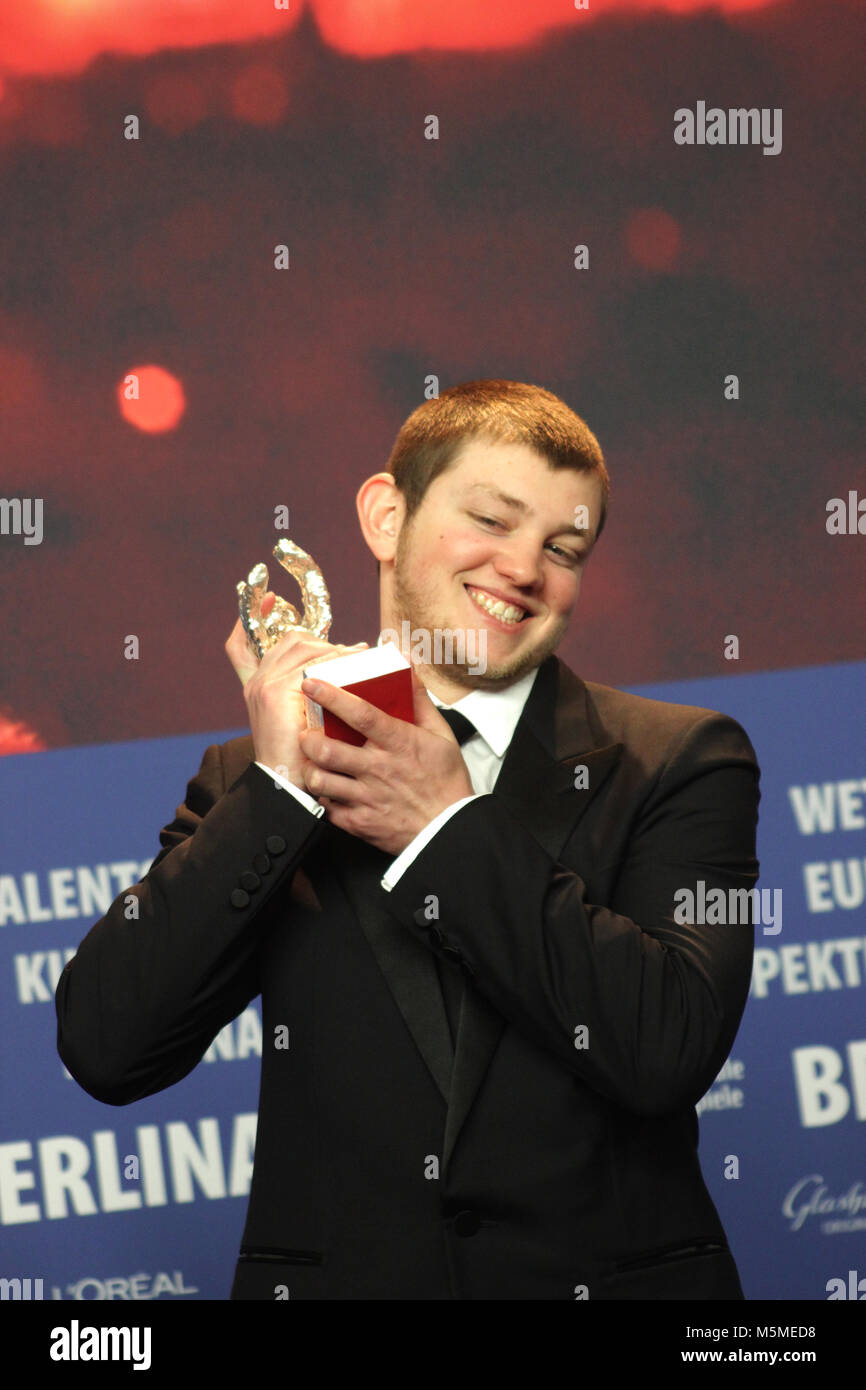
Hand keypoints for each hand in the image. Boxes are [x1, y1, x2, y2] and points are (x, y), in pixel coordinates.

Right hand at [225, 592, 367, 790]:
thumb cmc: (303, 759)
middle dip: (324, 640)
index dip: (249, 616)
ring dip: (336, 649)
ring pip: (305, 648)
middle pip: (290, 639)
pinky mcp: (275, 692)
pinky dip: (337, 660)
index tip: (268, 596)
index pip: (241, 644)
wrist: (288, 787)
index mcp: (257, 687)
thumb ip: (311, 698)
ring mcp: (264, 685)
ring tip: (361, 657)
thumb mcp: (303, 724)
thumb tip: (342, 672)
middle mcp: (257, 682)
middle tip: (354, 651)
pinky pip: (312, 663)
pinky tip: (356, 665)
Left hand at [298, 664, 474, 855]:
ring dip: (310, 769)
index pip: (359, 714)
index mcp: (398, 743)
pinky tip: (328, 790)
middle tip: (306, 733)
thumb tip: (409, 670)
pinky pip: (327, 808)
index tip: (310, 683)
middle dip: (307, 738)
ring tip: (312, 763)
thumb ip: (421, 702)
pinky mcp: (360, 822)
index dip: (331, 696)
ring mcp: (367, 798)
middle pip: (327, 749)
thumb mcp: (441, 735)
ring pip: (320, 780)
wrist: (449, 828)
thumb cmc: (446, 781)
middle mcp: (378, 769)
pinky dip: (322, 797)